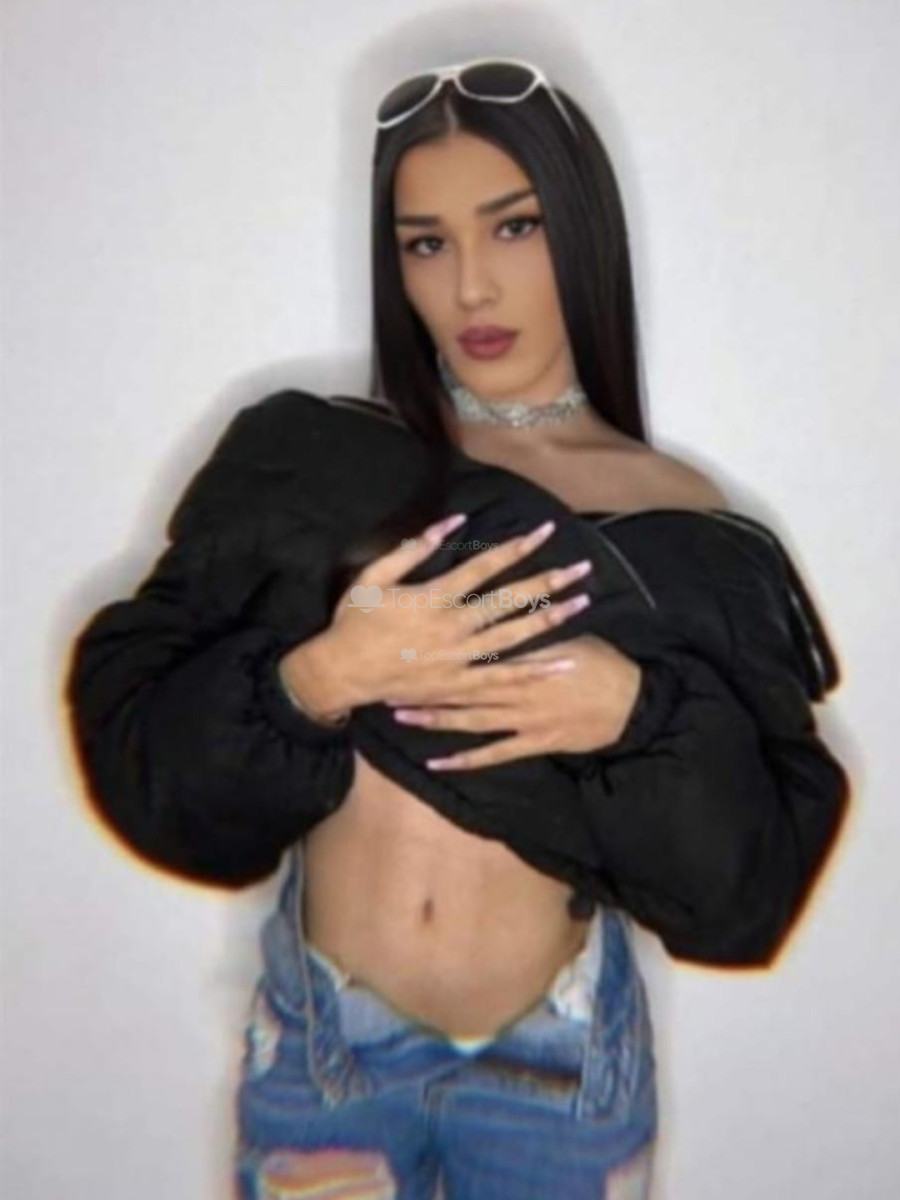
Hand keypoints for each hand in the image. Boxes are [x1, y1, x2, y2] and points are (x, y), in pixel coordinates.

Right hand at [279, 511, 596, 716]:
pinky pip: (503, 680)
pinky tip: (562, 664)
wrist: (341, 673)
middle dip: (548, 580)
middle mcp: (452, 628)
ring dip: (550, 619)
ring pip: (514, 637)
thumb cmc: (355, 620)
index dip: (517, 547)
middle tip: (582, 567)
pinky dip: (534, 672)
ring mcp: (458, 659)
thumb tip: (450, 522)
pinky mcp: (458, 685)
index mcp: (433, 597)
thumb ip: (412, 549)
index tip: (545, 531)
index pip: (485, 566)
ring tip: (582, 602)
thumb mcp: (373, 575)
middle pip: (510, 600)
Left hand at [388, 633, 642, 769]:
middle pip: (461, 684)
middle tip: (389, 680)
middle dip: (424, 683)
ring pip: (469, 719)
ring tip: (402, 715)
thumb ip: (533, 624)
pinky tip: (439, 762)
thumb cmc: (599, 661)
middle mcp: (514, 688)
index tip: (406, 640)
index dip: (439, 645)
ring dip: (435, 717)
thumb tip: (506, 604)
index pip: (473, 648)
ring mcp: (521, 720)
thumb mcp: (566, 633)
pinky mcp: (530, 743)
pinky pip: (492, 754)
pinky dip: (464, 759)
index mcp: (522, 655)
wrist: (629, 703)